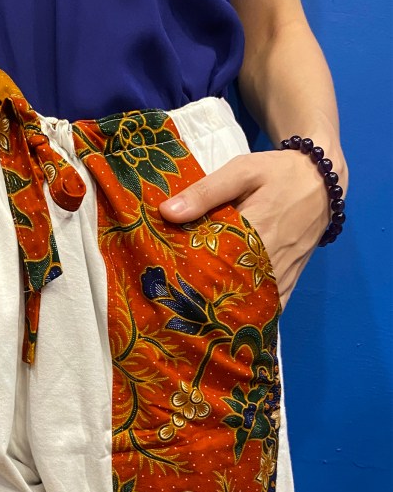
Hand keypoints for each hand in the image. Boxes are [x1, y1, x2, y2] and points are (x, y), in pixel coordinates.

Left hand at [158, 150, 331, 308]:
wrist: (323, 180)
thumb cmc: (279, 173)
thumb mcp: (242, 171)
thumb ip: (206, 192)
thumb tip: (167, 212)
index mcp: (256, 231)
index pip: (217, 262)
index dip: (191, 275)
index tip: (168, 283)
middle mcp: (272, 258)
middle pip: (232, 288)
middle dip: (204, 297)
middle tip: (176, 303)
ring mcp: (284, 272)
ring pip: (252, 302)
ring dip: (227, 309)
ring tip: (197, 315)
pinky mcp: (292, 278)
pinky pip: (272, 304)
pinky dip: (253, 313)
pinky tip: (230, 320)